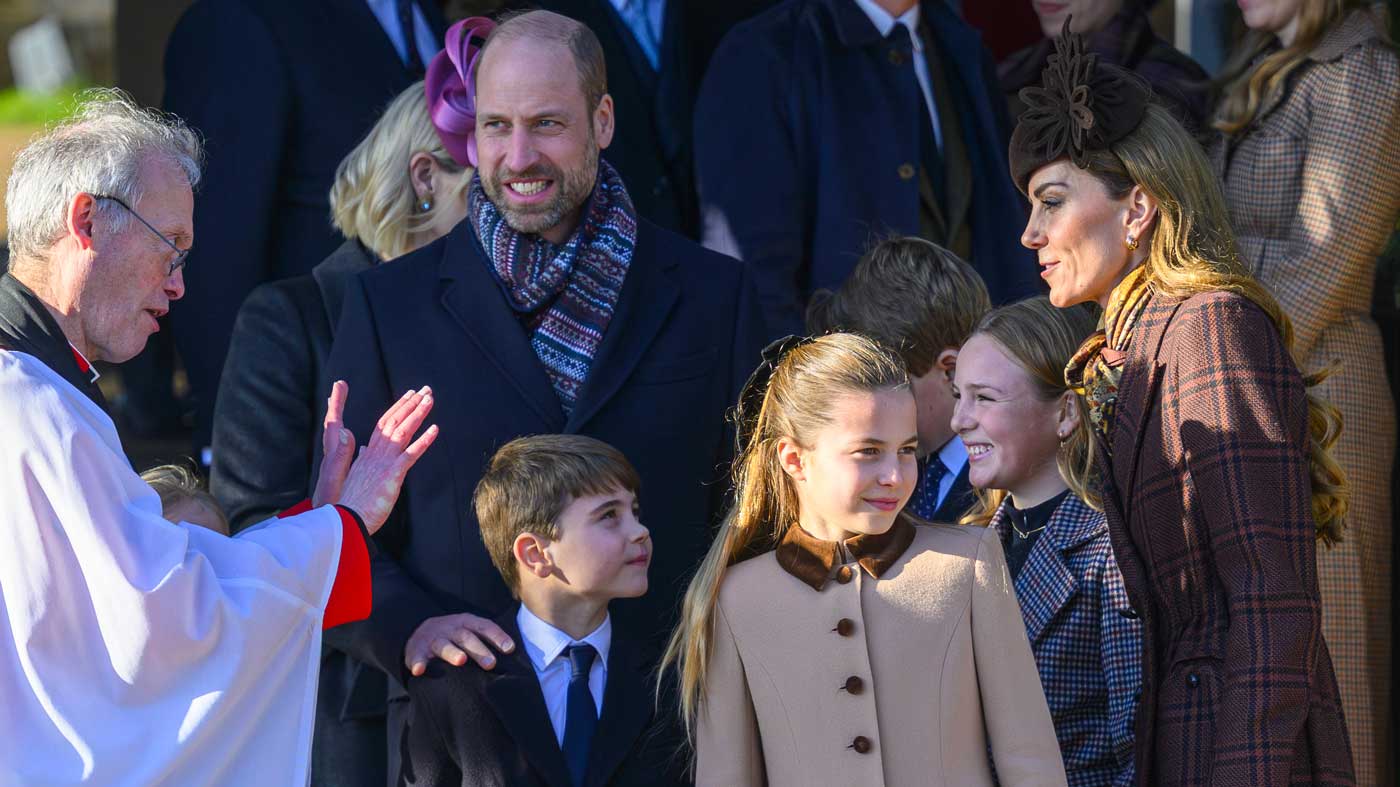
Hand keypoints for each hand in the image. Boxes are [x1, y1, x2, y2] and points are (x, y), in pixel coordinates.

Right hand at [318, 382, 438, 535]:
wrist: (344, 520)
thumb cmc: (351, 504)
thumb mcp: (354, 477)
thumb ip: (361, 461)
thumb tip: (364, 449)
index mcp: (368, 454)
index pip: (384, 424)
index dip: (397, 408)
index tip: (409, 396)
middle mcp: (375, 454)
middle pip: (394, 421)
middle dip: (411, 404)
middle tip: (426, 390)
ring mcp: (383, 463)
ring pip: (403, 431)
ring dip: (418, 414)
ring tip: (430, 399)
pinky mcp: (392, 475)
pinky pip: (411, 454)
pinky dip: (423, 441)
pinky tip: (435, 429)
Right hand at [405, 612, 515, 675]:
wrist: (418, 631)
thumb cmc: (453, 636)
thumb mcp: (469, 631)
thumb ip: (487, 641)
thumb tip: (513, 655)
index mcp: (466, 623)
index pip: (484, 627)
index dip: (497, 636)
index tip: (510, 649)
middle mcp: (450, 629)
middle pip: (466, 637)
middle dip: (479, 650)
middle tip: (491, 664)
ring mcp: (433, 639)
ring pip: (443, 645)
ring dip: (452, 653)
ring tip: (461, 660)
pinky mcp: (416, 650)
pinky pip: (416, 656)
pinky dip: (418, 663)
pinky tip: (419, 671)